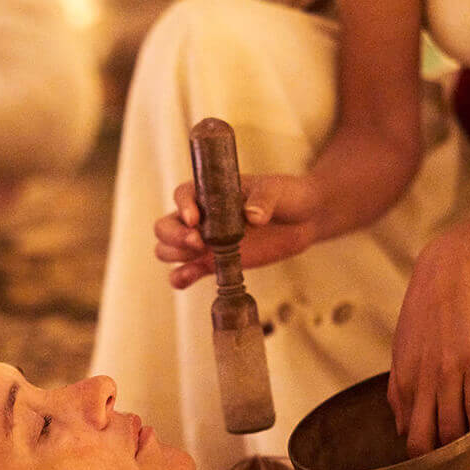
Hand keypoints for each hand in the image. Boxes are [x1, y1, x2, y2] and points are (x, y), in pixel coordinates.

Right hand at [155, 173, 324, 287]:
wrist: (304, 219)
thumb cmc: (287, 196)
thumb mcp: (277, 191)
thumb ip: (263, 200)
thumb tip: (253, 216)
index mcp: (210, 192)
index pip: (182, 195)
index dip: (183, 207)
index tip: (195, 219)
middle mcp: (201, 217)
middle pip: (165, 227)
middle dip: (174, 236)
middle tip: (199, 243)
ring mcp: (204, 242)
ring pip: (169, 250)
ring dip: (176, 255)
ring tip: (199, 258)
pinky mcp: (213, 263)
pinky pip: (186, 272)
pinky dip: (181, 277)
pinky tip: (188, 278)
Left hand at [387, 234, 469, 456]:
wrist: (451, 274)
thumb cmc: (426, 314)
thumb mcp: (401, 351)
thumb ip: (399, 391)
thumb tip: (399, 429)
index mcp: (403, 382)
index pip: (409, 438)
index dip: (423, 458)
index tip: (436, 463)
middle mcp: (422, 383)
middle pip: (428, 443)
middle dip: (442, 462)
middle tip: (457, 467)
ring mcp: (449, 375)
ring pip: (456, 431)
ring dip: (467, 446)